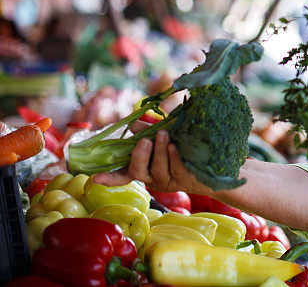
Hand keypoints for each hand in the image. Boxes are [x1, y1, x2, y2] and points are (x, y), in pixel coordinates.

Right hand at [93, 130, 212, 195]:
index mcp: (144, 167)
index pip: (123, 174)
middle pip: (137, 172)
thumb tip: (132, 126)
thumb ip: (148, 131)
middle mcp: (152, 177)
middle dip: (139, 155)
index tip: (94, 179)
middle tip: (144, 140)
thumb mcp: (164, 134)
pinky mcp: (183, 181)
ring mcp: (168, 181)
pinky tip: (176, 147)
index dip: (109, 178)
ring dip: (159, 151)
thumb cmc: (183, 144)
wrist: (212, 162)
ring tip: (163, 134)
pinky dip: (174, 156)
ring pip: (157, 169)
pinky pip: (175, 169)